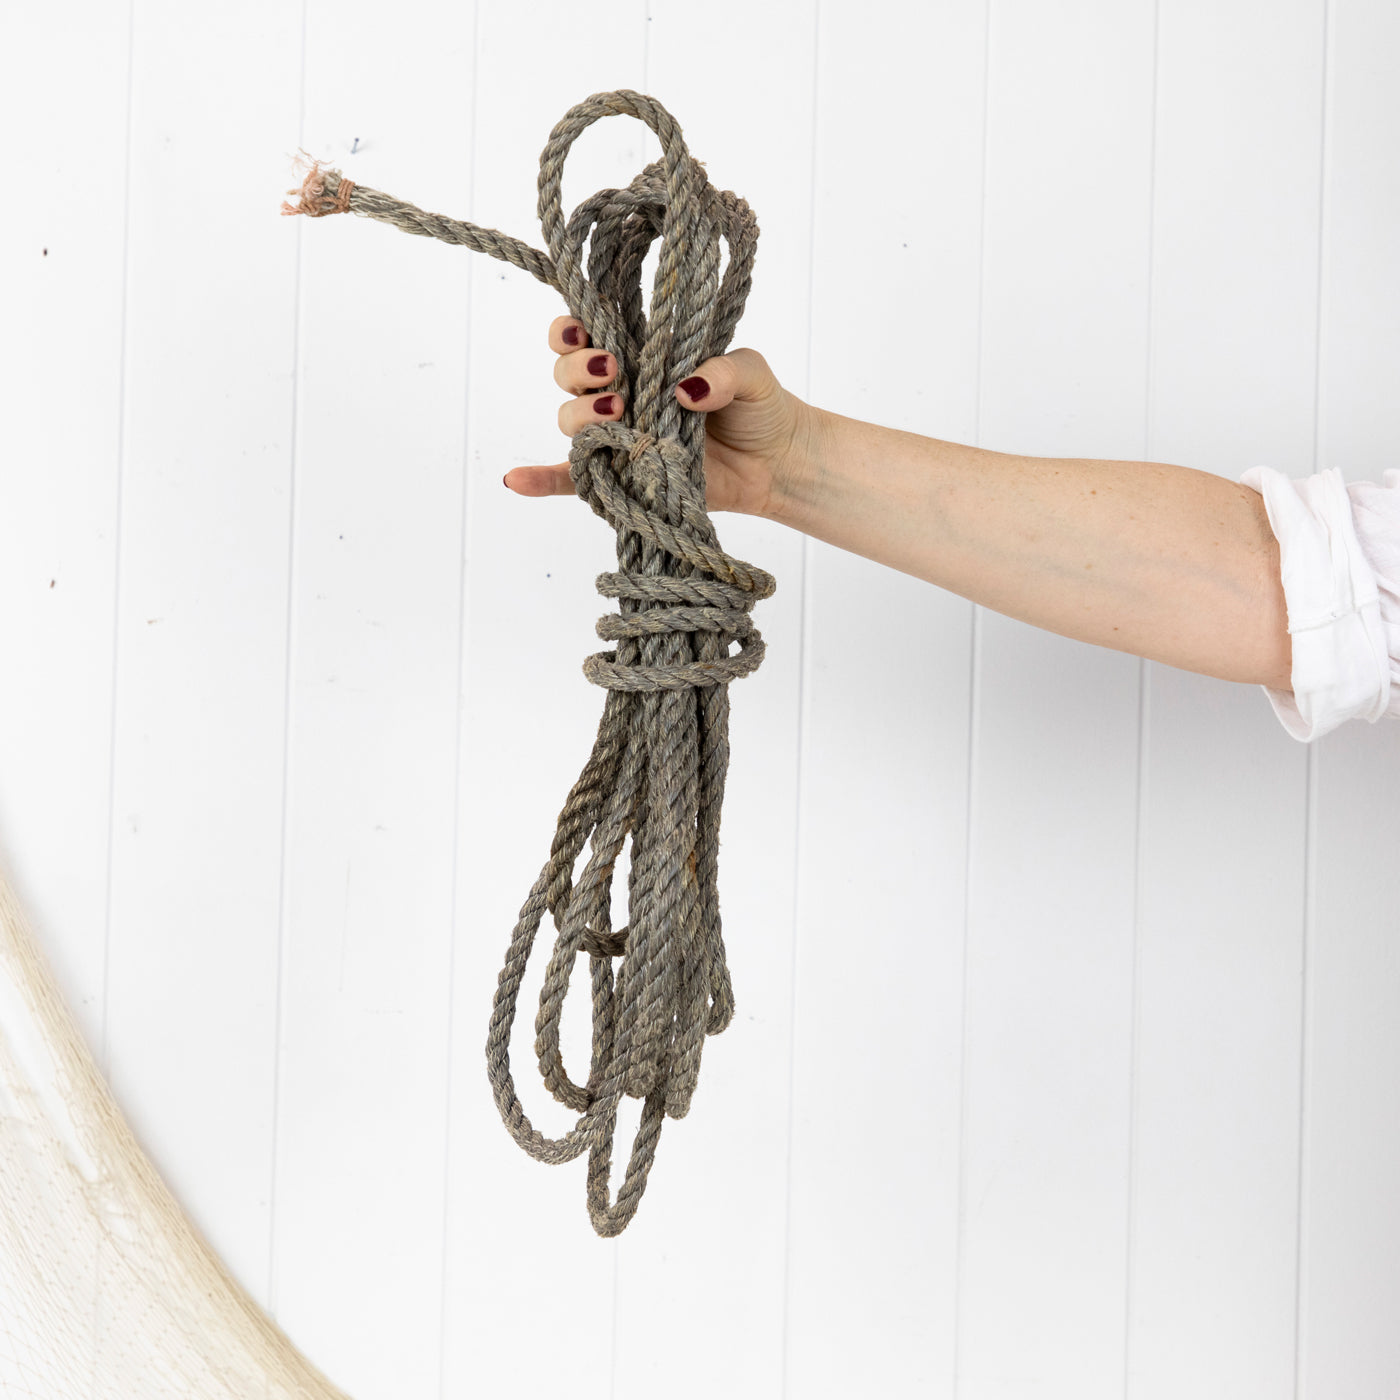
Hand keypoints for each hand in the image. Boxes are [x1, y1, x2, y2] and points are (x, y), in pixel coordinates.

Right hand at [502, 317, 819, 518]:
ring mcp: (619, 435)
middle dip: (580, 369)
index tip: (589, 331)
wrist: (776, 463)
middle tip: (616, 373)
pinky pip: (572, 481)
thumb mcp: (751, 372)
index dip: (573, 328)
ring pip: (570, 419)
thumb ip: (723, 369)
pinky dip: (541, 481)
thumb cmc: (760, 408)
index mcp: (641, 355)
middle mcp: (621, 392)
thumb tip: (684, 389)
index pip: (586, 333)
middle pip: (567, 374)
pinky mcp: (622, 476)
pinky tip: (516, 480)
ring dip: (582, 414)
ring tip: (620, 414)